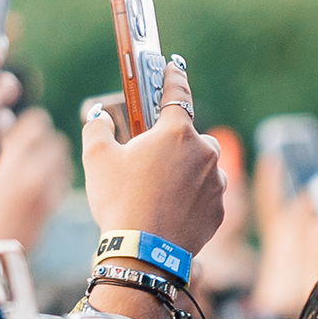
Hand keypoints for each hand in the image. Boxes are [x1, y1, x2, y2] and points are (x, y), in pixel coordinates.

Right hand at [0, 107, 71, 250]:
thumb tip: (6, 123)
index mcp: (8, 154)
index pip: (36, 122)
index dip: (33, 124)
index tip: (28, 128)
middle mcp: (30, 167)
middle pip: (54, 138)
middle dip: (46, 140)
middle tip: (35, 146)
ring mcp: (44, 187)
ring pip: (62, 159)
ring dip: (53, 157)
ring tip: (38, 164)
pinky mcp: (50, 204)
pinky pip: (62, 179)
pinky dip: (55, 176)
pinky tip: (41, 182)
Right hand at [79, 55, 225, 256]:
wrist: (144, 251)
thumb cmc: (120, 200)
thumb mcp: (97, 158)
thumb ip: (98, 127)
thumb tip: (100, 117)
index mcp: (176, 132)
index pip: (177, 94)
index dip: (173, 77)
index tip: (174, 66)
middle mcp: (204, 152)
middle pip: (192, 136)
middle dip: (175, 143)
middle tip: (151, 159)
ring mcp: (216, 182)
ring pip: (203, 167)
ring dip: (187, 171)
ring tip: (159, 191)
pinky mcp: (220, 209)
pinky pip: (207, 194)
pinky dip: (193, 197)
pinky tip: (171, 210)